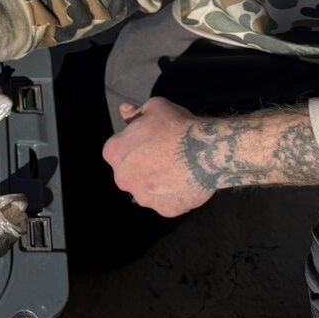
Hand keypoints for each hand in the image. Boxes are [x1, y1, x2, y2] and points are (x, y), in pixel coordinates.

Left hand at [102, 98, 216, 216]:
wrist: (204, 152)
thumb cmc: (175, 126)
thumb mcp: (154, 107)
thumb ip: (136, 112)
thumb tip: (124, 110)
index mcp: (114, 152)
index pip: (119, 148)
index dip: (135, 142)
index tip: (151, 139)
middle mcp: (122, 179)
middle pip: (131, 172)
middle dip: (144, 165)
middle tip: (164, 154)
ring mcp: (143, 198)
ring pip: (147, 189)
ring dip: (158, 182)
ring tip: (178, 168)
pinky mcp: (165, 210)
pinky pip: (167, 201)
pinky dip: (175, 194)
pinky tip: (186, 181)